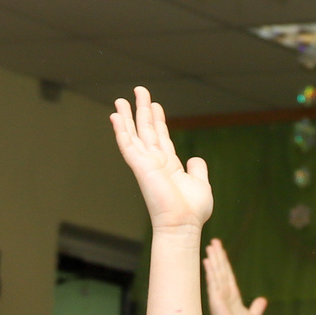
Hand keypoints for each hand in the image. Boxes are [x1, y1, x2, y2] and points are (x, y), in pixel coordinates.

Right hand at [111, 88, 213, 233]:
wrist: (182, 224)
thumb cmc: (192, 211)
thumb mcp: (200, 184)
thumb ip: (197, 170)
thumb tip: (196, 159)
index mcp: (169, 165)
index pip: (161, 137)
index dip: (158, 119)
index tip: (155, 104)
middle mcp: (155, 162)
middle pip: (147, 130)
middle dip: (143, 110)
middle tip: (139, 90)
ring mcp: (146, 163)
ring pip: (134, 134)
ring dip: (127, 116)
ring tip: (121, 98)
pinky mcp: (140, 166)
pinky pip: (127, 144)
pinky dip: (120, 129)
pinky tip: (114, 116)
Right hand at [204, 238, 267, 314]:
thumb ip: (257, 307)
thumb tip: (263, 300)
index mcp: (232, 294)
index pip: (228, 274)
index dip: (224, 261)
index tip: (220, 250)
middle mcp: (224, 292)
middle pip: (221, 269)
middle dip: (218, 255)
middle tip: (214, 241)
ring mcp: (219, 295)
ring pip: (216, 272)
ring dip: (213, 259)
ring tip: (210, 246)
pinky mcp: (216, 299)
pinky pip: (213, 282)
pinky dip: (210, 271)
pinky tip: (207, 261)